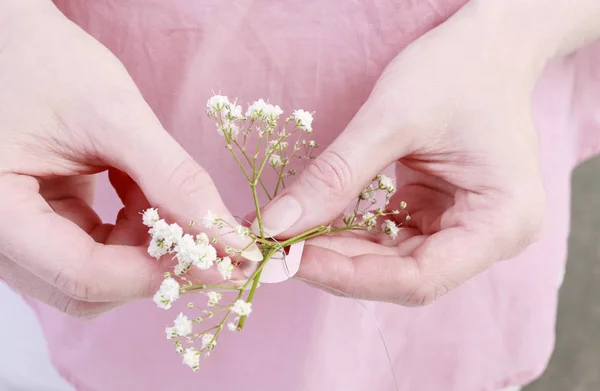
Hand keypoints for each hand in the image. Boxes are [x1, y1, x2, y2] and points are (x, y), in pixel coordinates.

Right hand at [0, 3, 258, 316]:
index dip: (159, 272)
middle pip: (88, 288)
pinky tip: (145, 191)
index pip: (83, 275)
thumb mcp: (114, 114)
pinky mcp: (42, 221)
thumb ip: (173, 178)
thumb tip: (231, 241)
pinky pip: (95, 247)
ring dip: (147, 244)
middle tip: (207, 234)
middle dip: (155, 264)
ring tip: (167, 194)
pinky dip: (133, 227)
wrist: (12, 41)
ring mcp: (19, 234)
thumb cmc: (45, 61)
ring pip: (96, 273)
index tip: (220, 259)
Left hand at [255, 3, 552, 304]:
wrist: (485, 46)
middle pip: (403, 276)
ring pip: (392, 263)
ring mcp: (466, 231)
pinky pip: (392, 239)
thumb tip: (275, 225)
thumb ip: (334, 176)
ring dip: (339, 252)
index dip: (349, 276)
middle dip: (337, 264)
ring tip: (290, 236)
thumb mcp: (391, 119)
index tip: (292, 257)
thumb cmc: (455, 71)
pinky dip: (351, 234)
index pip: (418, 279)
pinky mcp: (441, 217)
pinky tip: (316, 223)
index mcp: (502, 222)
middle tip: (278, 249)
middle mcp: (492, 239)